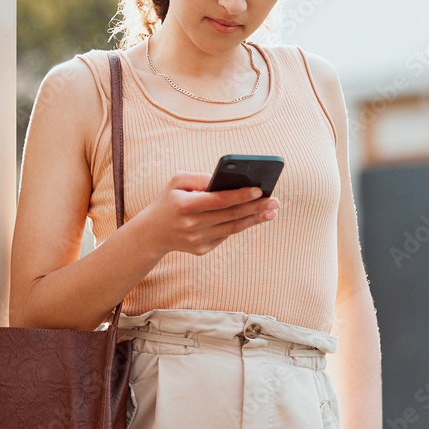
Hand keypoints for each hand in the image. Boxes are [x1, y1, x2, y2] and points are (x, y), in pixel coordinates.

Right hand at [136, 170, 279, 258]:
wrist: (152, 233)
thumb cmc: (169, 200)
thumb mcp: (177, 182)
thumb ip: (200, 177)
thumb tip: (227, 180)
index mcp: (185, 205)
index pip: (219, 200)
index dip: (240, 196)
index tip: (259, 190)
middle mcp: (191, 225)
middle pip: (230, 216)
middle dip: (255, 207)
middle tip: (275, 200)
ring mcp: (197, 240)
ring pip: (232, 228)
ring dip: (254, 219)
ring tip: (272, 211)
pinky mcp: (201, 250)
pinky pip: (225, 235)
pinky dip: (240, 225)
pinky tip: (254, 217)